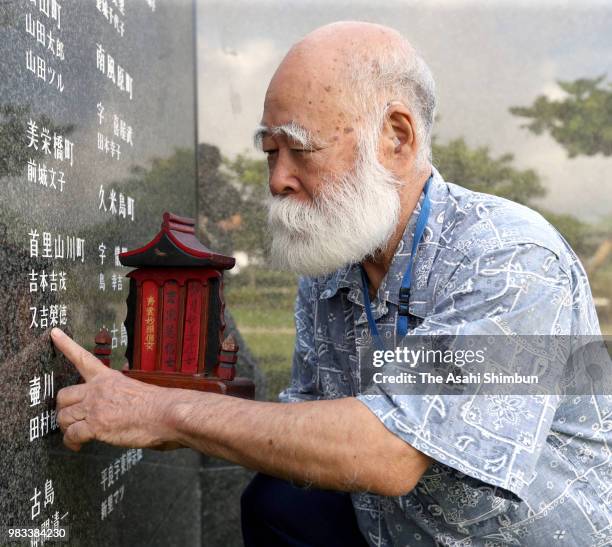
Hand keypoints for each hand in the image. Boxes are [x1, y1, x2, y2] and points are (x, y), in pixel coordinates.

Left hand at [51, 328, 181, 451]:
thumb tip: (122, 409)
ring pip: (63, 418)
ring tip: (76, 435)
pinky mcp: (95, 426)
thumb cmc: (159, 404)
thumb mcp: (137, 389)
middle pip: (63, 396)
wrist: (166, 414)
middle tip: (70, 418)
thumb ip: (121, 395)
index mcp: (109, 378)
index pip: (83, 358)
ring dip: (67, 428)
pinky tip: (78, 445)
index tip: (54, 333)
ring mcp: (95, 408)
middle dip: (63, 409)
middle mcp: (98, 390)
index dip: (66, 345)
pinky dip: (72, 443)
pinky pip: (71, 435)